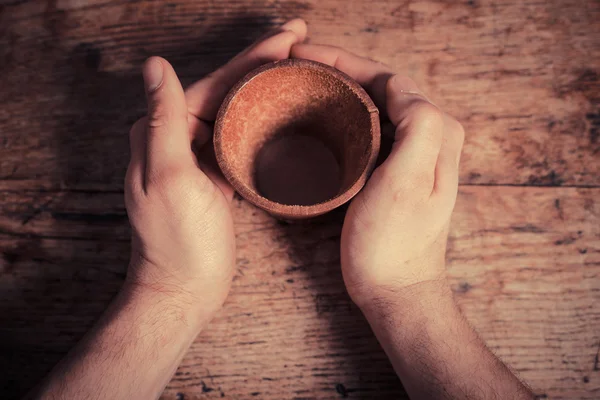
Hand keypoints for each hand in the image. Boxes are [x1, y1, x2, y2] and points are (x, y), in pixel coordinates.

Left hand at [125, 19, 307, 320]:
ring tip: (295, 66)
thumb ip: (164, 120)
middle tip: (299, 40)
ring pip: (234, 111)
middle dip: (261, 63)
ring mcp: (196, 158)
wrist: (184, 290)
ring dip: (263, 87)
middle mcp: (175, 139)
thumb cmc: (177, 241)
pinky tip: (279, 111)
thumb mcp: (169, 177)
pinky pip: (239, 137)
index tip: (285, 38)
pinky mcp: (215, 176)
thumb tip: (155, 64)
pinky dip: (261, 120)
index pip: (211, 83)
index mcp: (161, 133)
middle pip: (225, 91)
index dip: (250, 58)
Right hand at [291, 45, 463, 308]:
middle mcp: (430, 139)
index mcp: (435, 133)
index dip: (347, 61)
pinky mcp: (397, 172)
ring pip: (376, 106)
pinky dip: (347, 115)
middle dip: (341, 69)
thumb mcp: (406, 182)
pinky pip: (372, 129)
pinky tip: (324, 118)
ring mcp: (414, 156)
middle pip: (382, 88)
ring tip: (306, 82)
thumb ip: (417, 125)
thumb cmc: (393, 244)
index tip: (306, 55)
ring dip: (343, 89)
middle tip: (299, 65)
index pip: (389, 79)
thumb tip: (398, 88)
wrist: (395, 291)